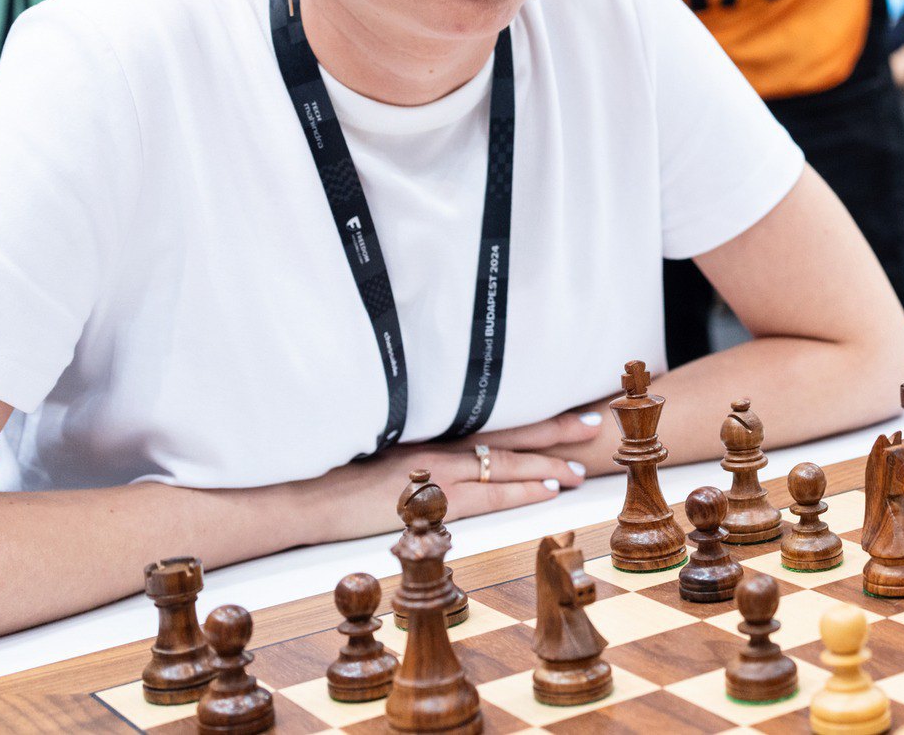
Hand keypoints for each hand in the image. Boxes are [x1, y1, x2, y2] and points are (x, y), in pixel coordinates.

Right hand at [301, 409, 601, 542]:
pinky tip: (547, 491)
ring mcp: (440, 467)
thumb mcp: (385, 444)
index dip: (532, 413)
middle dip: (555, 430)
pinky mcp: (434, 496)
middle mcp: (442, 439)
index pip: (494, 417)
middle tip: (594, 423)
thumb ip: (420, 442)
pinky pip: (490, 492)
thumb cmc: (340, 470)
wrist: (308, 492)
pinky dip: (522, 490)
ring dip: (548, 465)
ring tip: (579, 471)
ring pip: (509, 461)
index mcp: (434, 426)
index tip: (564, 407)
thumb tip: (449, 448)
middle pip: (511, 431)